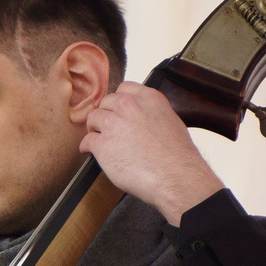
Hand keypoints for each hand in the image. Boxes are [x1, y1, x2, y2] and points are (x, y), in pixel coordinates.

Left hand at [78, 82, 225, 225]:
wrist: (175, 177)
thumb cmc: (178, 157)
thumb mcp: (172, 122)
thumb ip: (153, 114)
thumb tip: (144, 119)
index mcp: (149, 99)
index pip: (124, 89)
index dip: (118, 102)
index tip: (117, 110)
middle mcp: (129, 106)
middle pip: (106, 102)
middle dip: (106, 114)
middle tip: (107, 127)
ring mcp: (114, 124)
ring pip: (93, 118)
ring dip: (95, 128)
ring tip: (98, 138)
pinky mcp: (102, 144)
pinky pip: (87, 140)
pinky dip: (87, 146)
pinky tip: (90, 151)